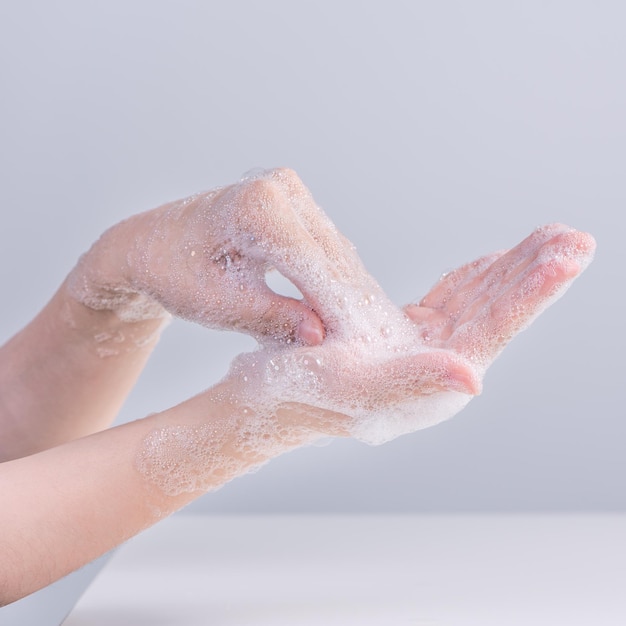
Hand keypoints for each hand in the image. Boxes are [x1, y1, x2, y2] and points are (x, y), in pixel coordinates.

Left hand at [67, 168, 359, 345]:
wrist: (153, 244)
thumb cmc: (172, 273)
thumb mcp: (216, 303)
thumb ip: (270, 317)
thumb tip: (320, 335)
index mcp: (257, 205)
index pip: (314, 265)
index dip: (337, 309)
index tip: (357, 348)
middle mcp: (281, 188)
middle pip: (330, 257)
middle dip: (346, 304)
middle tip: (366, 349)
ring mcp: (291, 192)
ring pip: (334, 254)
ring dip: (345, 294)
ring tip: (359, 337)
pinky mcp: (295, 205)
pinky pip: (324, 249)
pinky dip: (333, 281)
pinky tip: (344, 313)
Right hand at [229, 223, 594, 444]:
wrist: (262, 395)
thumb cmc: (291, 392)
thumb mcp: (344, 384)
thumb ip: (409, 383)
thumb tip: (473, 378)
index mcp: (427, 388)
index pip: (490, 336)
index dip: (529, 297)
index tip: (567, 257)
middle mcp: (433, 374)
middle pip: (494, 318)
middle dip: (535, 276)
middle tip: (576, 238)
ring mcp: (420, 354)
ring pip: (476, 306)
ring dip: (513, 271)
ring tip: (552, 238)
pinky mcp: (403, 337)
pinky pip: (448, 304)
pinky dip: (474, 278)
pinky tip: (494, 261)